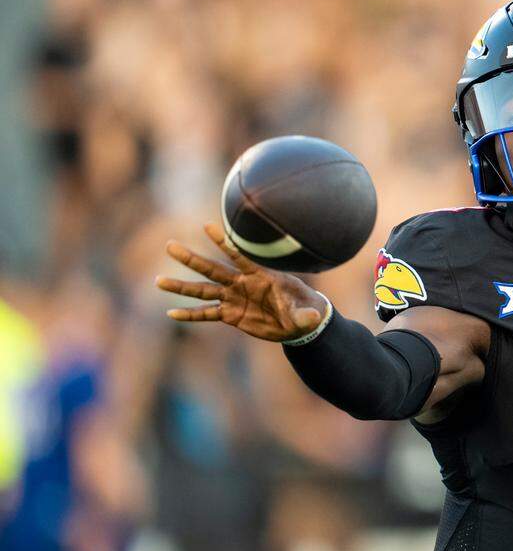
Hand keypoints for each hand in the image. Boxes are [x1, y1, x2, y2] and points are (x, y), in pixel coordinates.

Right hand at [155, 223, 327, 341]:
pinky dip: (191, 315)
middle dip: (191, 259)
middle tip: (169, 246)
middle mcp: (242, 283)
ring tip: (159, 281)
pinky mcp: (231, 315)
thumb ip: (306, 315)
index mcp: (260, 276)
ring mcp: (234, 298)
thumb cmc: (304, 310)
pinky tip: (172, 313)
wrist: (298, 324)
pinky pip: (207, 314)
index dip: (224, 242)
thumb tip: (314, 317)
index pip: (239, 256)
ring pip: (203, 290)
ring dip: (181, 287)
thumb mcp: (307, 314)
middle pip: (212, 269)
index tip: (207, 226)